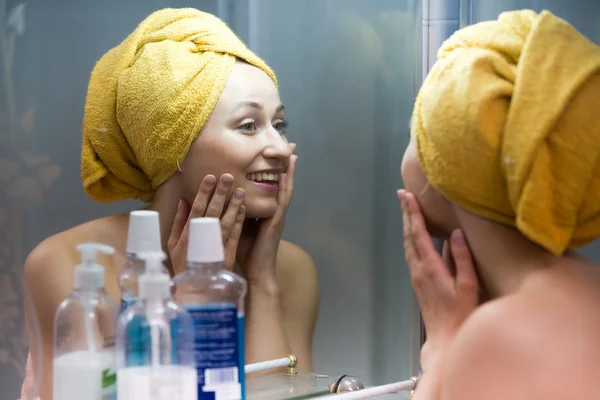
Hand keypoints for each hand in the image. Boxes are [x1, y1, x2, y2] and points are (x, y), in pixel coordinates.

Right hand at [168, 174, 245, 273]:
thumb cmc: (183, 265)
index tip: (210, 177)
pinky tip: (243, 210)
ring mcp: (215, 247)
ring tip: (240, 190)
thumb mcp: (173, 244)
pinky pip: (234, 236)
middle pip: (212, 212)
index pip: (196, 209)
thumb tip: (183, 201)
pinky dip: (238, 222)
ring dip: (233, 205)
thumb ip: (178, 222)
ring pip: (225, 222)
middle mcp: (200, 239)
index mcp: (186, 235)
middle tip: (227, 177)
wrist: (194, 291)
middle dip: (220, 193)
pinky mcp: (227, 255)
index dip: (203, 193)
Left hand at [237, 143, 296, 284]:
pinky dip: (285, 186)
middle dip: (285, 164)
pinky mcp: (277, 222)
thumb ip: (232, 213)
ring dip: (289, 170)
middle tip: (289, 145)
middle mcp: (273, 212)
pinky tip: (286, 173)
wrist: (255, 274)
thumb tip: (217, 198)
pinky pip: (282, 200)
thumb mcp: (236, 227)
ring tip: (292, 152)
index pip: (270, 185)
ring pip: (285, 188)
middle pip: (281, 183)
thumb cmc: (244, 253)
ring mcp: (277, 216)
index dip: (274, 169)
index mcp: (265, 212)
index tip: (274, 152)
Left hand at [398, 190, 478, 368]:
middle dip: (406, 213)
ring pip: (408, 244)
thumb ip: (462, 259)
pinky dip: (411, 238)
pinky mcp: (418, 282)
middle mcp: (418, 269)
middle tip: (402, 194)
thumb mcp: (467, 286)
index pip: (419, 233)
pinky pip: (411, 253)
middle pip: (409, 235)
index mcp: (430, 267)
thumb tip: (456, 234)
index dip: (413, 213)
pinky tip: (415, 235)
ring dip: (406, 225)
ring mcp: (416, 276)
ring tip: (406, 209)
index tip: (408, 196)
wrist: (445, 339)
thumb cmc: (460, 315)